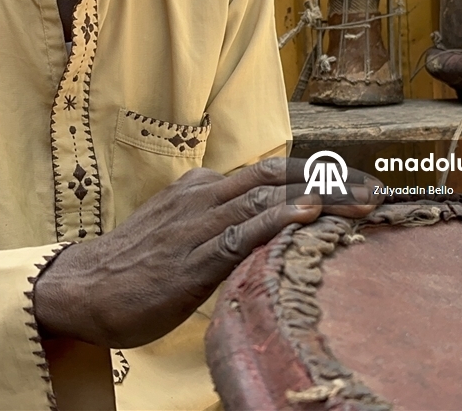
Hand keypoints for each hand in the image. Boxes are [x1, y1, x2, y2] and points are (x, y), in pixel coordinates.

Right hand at [31, 157, 380, 348]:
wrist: (84, 288)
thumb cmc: (135, 265)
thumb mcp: (179, 230)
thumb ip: (216, 220)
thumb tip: (258, 223)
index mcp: (203, 188)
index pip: (271, 173)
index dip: (318, 176)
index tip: (358, 187)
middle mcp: (204, 197)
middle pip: (278, 176)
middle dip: (332, 181)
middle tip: (377, 192)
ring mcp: (198, 226)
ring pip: (266, 198)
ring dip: (319, 198)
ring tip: (361, 202)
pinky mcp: (192, 260)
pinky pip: (239, 233)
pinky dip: (276, 221)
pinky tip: (307, 217)